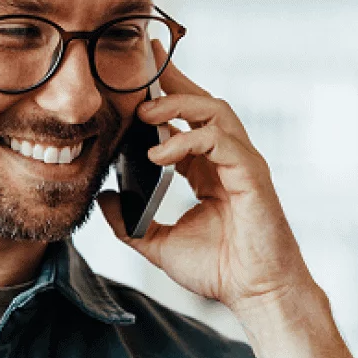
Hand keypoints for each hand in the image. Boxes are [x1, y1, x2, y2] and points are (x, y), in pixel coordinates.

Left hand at [97, 41, 313, 315]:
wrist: (253, 293)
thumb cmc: (218, 269)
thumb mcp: (157, 243)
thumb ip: (129, 222)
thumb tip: (104, 199)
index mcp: (207, 169)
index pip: (185, 121)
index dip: (164, 95)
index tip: (136, 75)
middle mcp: (226, 159)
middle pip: (202, 103)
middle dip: (173, 80)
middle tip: (142, 64)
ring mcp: (242, 163)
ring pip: (214, 111)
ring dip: (179, 105)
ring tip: (144, 112)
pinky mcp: (251, 175)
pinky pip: (220, 142)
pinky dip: (188, 140)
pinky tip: (159, 152)